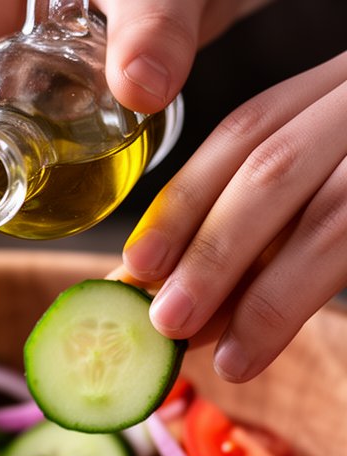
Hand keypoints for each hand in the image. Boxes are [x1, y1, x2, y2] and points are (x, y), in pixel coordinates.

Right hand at [0, 0, 270, 218]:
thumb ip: (152, 24)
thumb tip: (140, 92)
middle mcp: (29, 8)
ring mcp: (71, 28)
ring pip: (27, 100)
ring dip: (20, 156)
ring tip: (15, 214)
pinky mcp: (114, 45)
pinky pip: (78, 102)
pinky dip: (73, 142)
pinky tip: (77, 180)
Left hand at [122, 51, 346, 381]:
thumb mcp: (329, 184)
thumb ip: (273, 228)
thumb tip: (189, 306)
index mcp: (341, 88)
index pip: (249, 129)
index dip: (187, 199)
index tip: (138, 263)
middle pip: (275, 166)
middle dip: (212, 248)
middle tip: (167, 321)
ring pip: (333, 213)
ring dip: (269, 293)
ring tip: (227, 358)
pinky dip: (320, 292)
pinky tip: (288, 339)